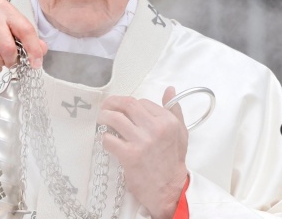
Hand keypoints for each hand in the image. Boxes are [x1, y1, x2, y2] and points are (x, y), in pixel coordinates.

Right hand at [0, 0, 46, 76]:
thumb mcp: (5, 23)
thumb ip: (25, 35)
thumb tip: (42, 48)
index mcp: (5, 9)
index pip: (26, 30)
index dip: (34, 49)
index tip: (37, 62)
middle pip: (10, 48)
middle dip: (13, 60)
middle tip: (12, 60)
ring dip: (1, 63)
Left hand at [97, 87, 187, 218]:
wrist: (170, 190)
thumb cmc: (173, 161)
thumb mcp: (181, 132)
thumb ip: (174, 109)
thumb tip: (169, 90)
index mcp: (167, 120)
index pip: (142, 102)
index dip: (129, 104)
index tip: (123, 110)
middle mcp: (155, 128)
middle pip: (127, 104)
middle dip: (112, 103)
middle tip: (105, 107)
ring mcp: (142, 141)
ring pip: (115, 118)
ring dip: (104, 117)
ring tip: (101, 120)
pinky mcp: (130, 155)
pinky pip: (109, 139)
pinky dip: (104, 138)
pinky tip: (106, 140)